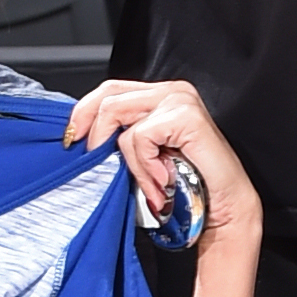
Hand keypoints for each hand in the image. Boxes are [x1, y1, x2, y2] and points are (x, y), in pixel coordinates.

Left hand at [62, 77, 259, 247]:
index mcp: (160, 96)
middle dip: (94, 132)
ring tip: (149, 183)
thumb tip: (83, 139)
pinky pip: (139, 138)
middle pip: (109, 96)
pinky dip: (145, 166)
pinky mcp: (185, 116)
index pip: (110, 90)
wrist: (223, 207)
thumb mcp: (144, 157)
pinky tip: (162, 180)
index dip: (84, 112)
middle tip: (92, 160)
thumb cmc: (186, 185)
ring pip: (119, 118)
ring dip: (129, 161)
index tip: (72, 141)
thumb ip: (121, 138)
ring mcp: (179, 99)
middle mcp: (171, 91)